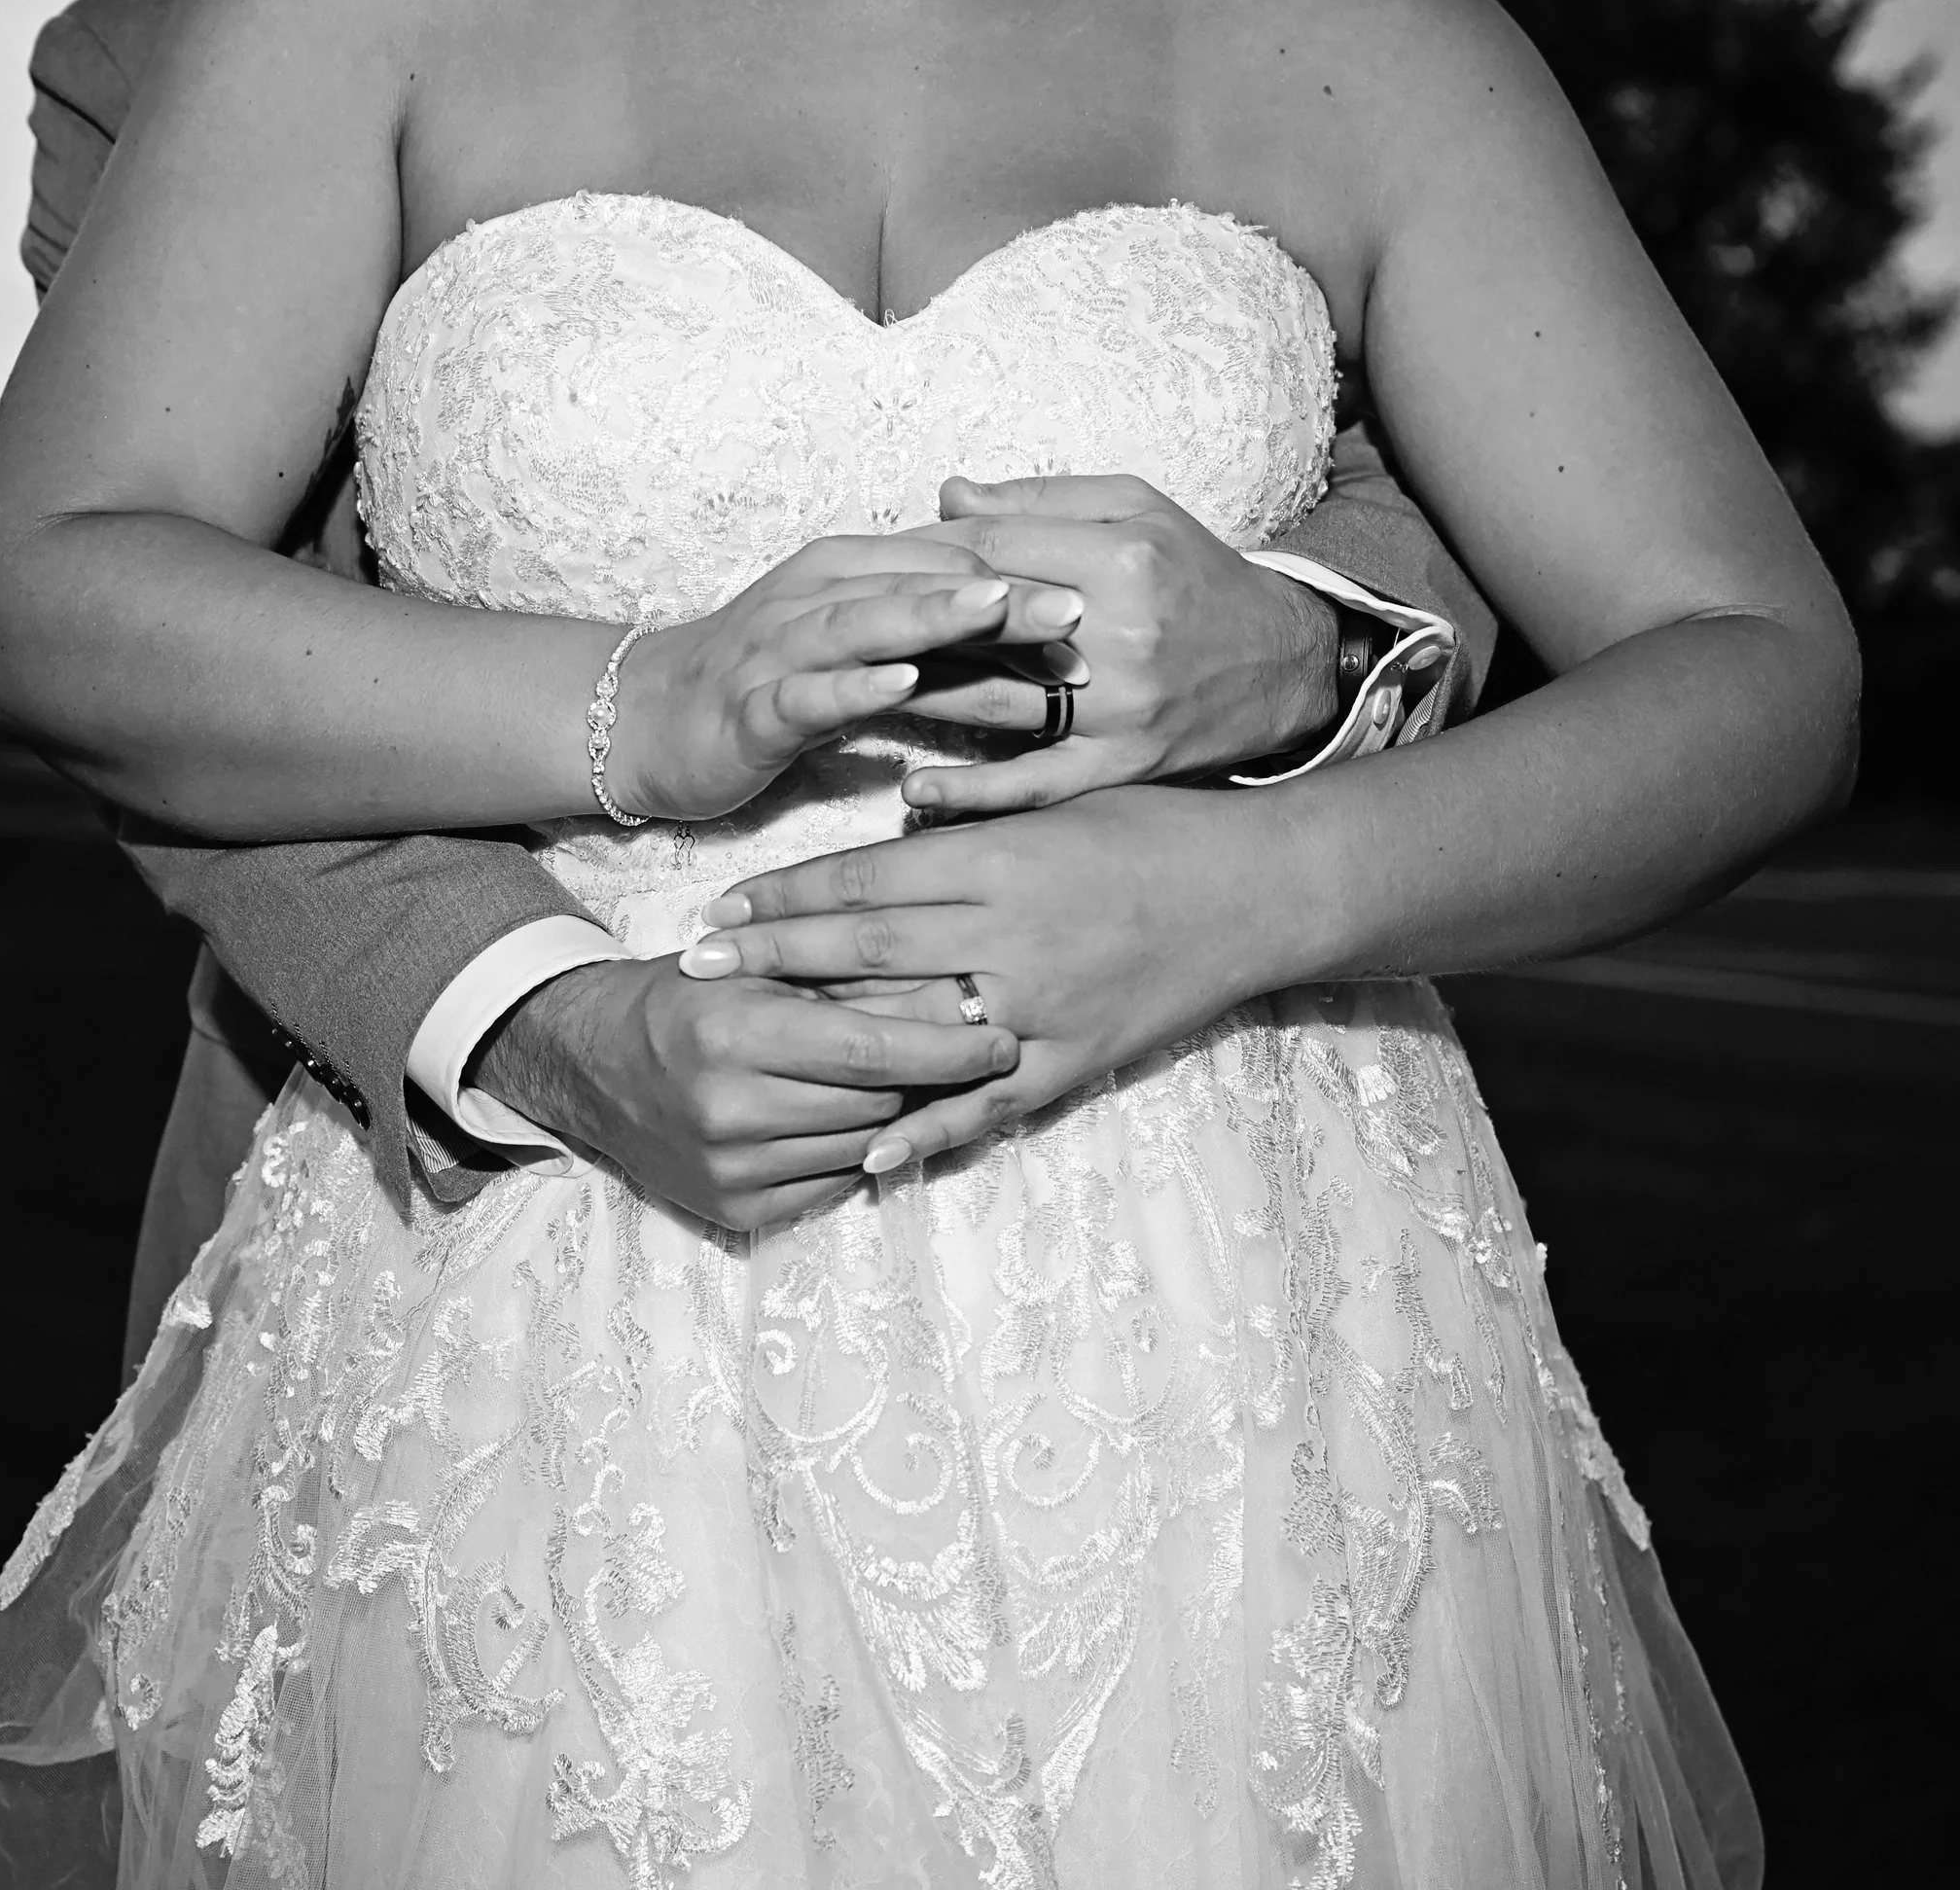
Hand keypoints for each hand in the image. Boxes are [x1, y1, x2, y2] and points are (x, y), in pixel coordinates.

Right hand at [470, 955, 1020, 1228]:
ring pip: (864, 1145)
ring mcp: (732, 1170)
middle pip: (878, 1102)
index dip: (947, 1048)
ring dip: (899, 1116)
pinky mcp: (736, 1211)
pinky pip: (834, 1183)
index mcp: (735, 1032)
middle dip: (932, 1078)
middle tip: (976, 1052)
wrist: (594, 1065)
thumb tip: (952, 992)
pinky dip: (857, 1150)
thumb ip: (841, 979)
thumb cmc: (689, 998)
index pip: (871, 1051)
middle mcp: (730, 1108)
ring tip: (917, 1082)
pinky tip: (858, 1119)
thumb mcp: (752, 965)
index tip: (1003, 1037)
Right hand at [609, 535, 1083, 821]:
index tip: (1097, 593)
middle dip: (1002, 590)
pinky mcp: (754, 705)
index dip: (1023, 575)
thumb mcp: (864, 655)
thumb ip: (938, 640)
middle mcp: (820, 595)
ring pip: (868, 621)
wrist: (652, 721)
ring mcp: (783, 647)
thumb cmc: (772, 688)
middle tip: (1077, 602)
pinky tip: (899, 682)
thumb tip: (1030, 634)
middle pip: (921, 582)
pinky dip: (855, 683)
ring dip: (935, 616)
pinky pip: (809, 690)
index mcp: (852, 573)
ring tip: (999, 609)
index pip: (951, 561)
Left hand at [677, 789, 1274, 1171]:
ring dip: (822, 1042)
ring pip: (910, 1031)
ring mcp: (1040, 1006)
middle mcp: (1008, 933)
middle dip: (771, 957)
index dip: (785, 894)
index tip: (722, 903)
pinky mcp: (1075, 1061)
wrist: (1265, 889)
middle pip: (863, 950)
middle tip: (694, 963)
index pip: (865, 879)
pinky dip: (927, 1133)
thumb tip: (890, 820)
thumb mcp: (1060, 803)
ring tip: (751, 1048)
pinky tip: (866, 1156)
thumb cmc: (1162, 827)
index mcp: (999, 858)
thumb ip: (975, 821)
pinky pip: (988, 1106)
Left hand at [891, 475, 1339, 815]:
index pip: (990, 552)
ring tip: (847, 702)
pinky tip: (916, 794)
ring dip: (916, 702)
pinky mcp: (1123, 763)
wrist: (1283, 662)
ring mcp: (1119, 707)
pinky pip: (1037, 784)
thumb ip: (1039, 500)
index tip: (877, 565)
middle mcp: (1118, 634)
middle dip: (906, 629)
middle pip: (982, 628)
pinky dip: (974, 792)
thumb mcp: (1137, 508)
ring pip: (996, 702)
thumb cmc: (1200, 575)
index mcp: (1119, 558)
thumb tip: (946, 495)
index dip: (923, 556)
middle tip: (841, 636)